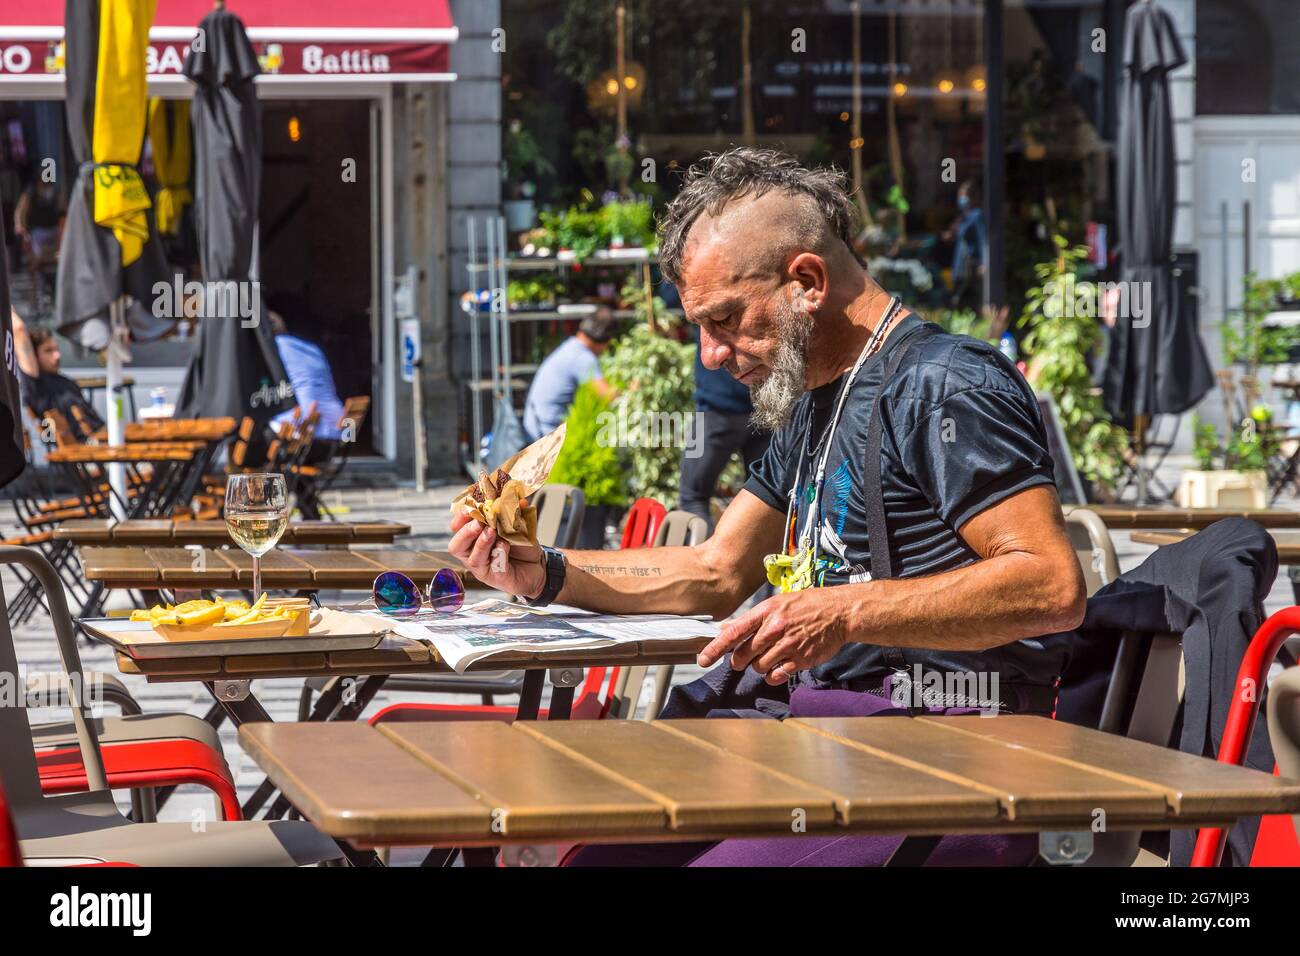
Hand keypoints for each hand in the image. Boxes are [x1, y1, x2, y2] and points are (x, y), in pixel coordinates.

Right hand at [447, 510, 546, 598]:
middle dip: (465, 532)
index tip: (470, 506)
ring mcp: (483, 568)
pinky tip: (505, 545)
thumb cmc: (520, 545)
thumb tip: (520, 500)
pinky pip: (494, 567)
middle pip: (456, 546)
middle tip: (478, 523)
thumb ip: (513, 512)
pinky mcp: (496, 578)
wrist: (537, 564)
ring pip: (473, 558)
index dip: (460, 517)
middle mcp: (473, 554)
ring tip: (491, 532)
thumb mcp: (515, 524)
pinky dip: (499, 554)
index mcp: (473, 538)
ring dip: (482, 543)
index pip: (457, 528)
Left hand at [697, 588, 852, 685]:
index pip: (734, 632)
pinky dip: (773, 675)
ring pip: (758, 667)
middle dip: (739, 660)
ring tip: (771, 655)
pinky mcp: (800, 660)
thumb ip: (752, 618)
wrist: (839, 613)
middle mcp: (775, 628)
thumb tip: (726, 627)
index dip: (715, 648)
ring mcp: (788, 645)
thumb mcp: (778, 603)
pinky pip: (776, 676)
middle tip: (743, 658)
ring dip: (759, 666)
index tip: (703, 659)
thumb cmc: (808, 605)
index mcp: (767, 612)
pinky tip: (779, 665)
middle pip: (743, 654)